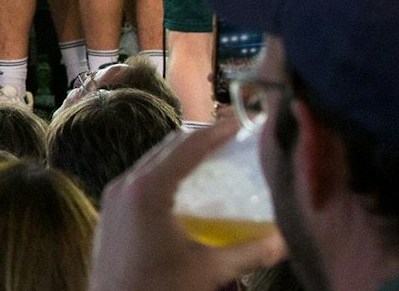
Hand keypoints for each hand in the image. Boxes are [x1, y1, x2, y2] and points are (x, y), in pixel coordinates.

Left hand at [90, 120, 284, 290]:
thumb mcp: (208, 270)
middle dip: (201, 142)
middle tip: (232, 140)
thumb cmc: (158, 289)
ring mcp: (113, 199)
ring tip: (215, 160)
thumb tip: (286, 239)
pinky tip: (188, 190)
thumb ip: (250, 251)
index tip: (240, 123)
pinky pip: (141, 182)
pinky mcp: (111, 213)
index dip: (216, 132)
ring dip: (182, 159)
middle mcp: (124, 185)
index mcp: (146, 189)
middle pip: (167, 149)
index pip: (186, 147)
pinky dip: (166, 177)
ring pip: (152, 164)